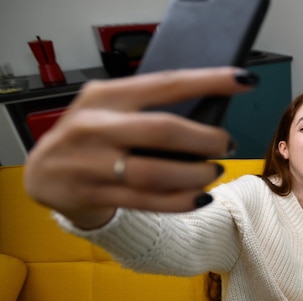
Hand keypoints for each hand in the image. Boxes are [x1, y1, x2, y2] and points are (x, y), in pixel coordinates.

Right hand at [24, 67, 255, 228]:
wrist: (44, 173)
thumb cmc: (92, 137)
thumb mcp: (111, 110)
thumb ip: (148, 110)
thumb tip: (209, 117)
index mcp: (106, 96)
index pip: (166, 84)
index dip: (209, 82)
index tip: (243, 81)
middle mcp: (96, 126)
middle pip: (163, 130)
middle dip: (205, 139)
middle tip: (226, 144)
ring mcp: (91, 163)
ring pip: (156, 173)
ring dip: (195, 175)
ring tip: (212, 172)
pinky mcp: (94, 194)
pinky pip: (148, 202)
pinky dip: (181, 201)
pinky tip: (200, 198)